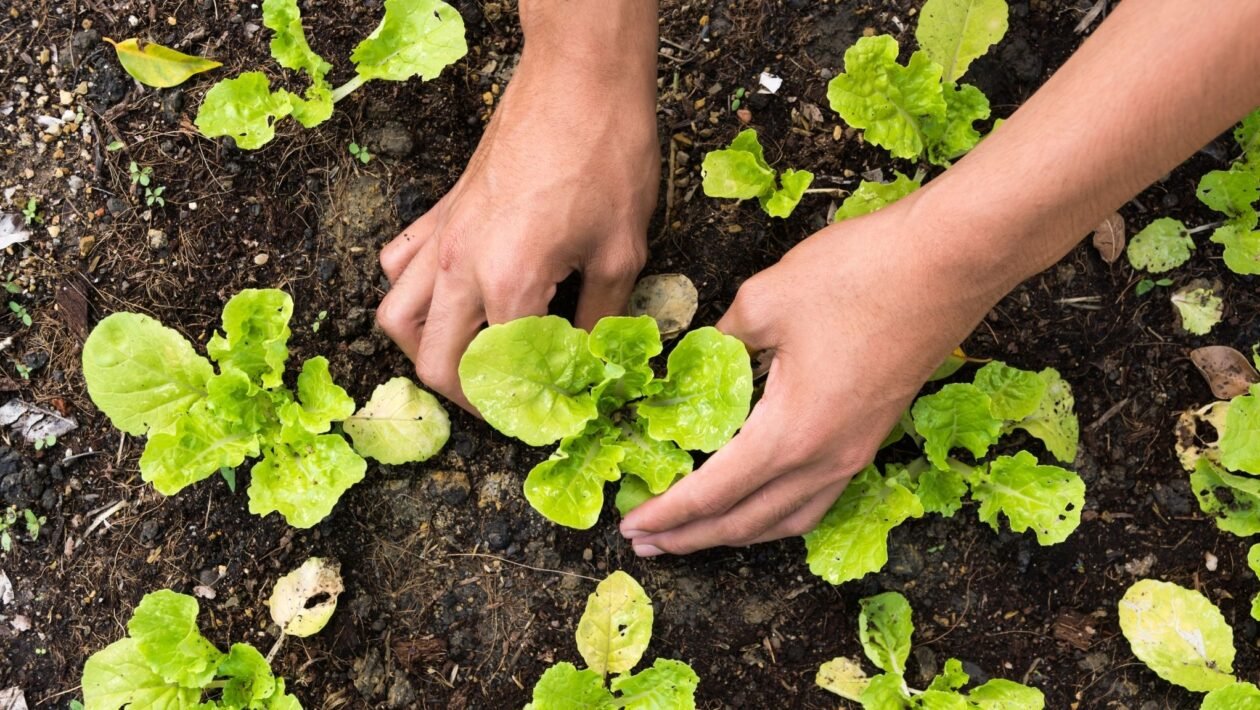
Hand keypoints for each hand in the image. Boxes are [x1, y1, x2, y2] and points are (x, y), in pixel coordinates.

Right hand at [376, 45, 658, 409]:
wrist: (579, 80)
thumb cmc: (607, 156)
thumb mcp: (622, 251)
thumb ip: (601, 319)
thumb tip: (591, 362)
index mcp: (509, 283)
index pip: (499, 374)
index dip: (524, 408)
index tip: (548, 415)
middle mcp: (461, 266)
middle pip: (434, 362)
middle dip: (467, 397)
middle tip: (506, 403)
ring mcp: (443, 237)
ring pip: (396, 317)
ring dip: (425, 350)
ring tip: (467, 359)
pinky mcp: (442, 211)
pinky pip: (401, 264)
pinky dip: (412, 293)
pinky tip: (449, 297)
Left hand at [620, 195, 1000, 553]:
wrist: (951, 261)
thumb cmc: (860, 274)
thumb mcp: (765, 299)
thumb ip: (720, 340)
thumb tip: (697, 359)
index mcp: (790, 433)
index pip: (713, 492)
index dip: (667, 513)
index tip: (631, 526)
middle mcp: (825, 459)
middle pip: (747, 521)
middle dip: (692, 536)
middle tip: (646, 542)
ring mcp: (855, 452)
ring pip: (787, 519)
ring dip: (736, 532)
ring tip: (696, 534)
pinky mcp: (873, 436)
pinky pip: (816, 499)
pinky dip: (777, 514)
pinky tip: (760, 502)